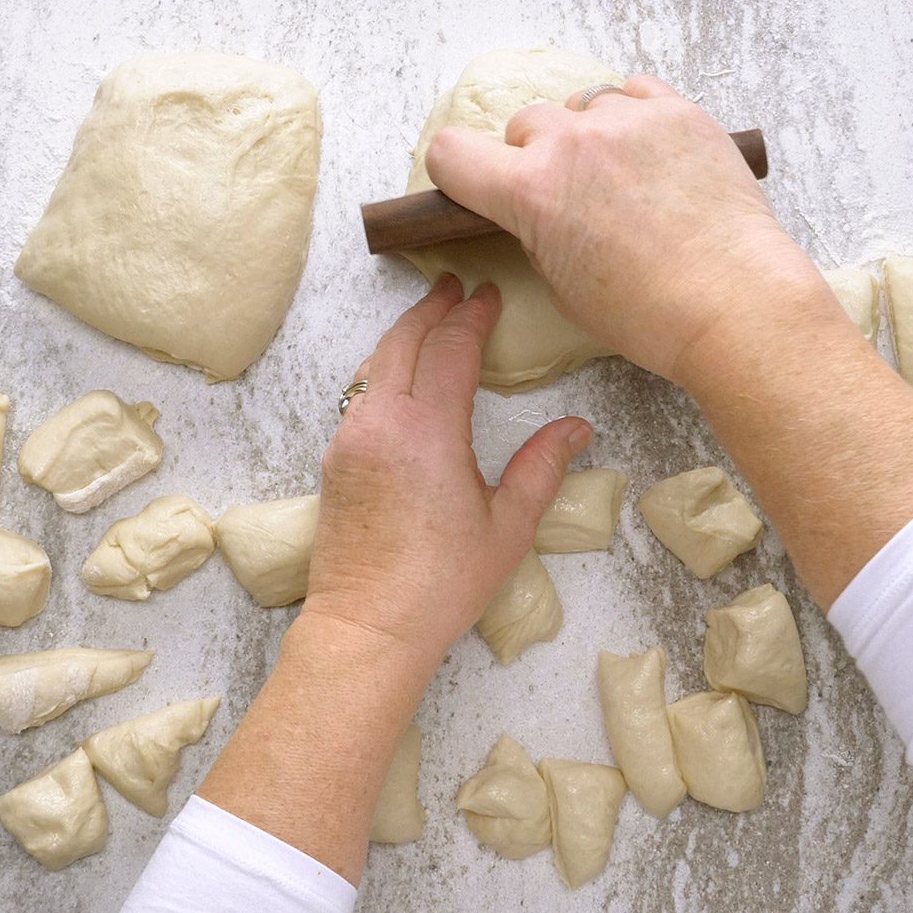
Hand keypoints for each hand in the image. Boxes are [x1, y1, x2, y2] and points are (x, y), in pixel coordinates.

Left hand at [301, 275, 592, 674]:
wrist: (368, 626)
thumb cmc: (442, 583)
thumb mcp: (508, 527)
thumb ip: (542, 467)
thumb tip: (576, 428)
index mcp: (427, 430)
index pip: (451, 349)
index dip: (473, 316)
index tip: (490, 295)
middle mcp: (381, 422)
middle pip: (404, 341)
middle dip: (432, 308)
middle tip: (456, 287)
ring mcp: (350, 438)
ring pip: (375, 363)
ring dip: (404, 333)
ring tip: (430, 316)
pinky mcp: (336, 459)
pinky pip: (360, 393)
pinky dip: (383, 366)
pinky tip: (401, 371)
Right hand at [423, 75, 818, 384]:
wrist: (734, 301)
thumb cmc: (650, 312)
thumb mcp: (563, 286)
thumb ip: (537, 231)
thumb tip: (540, 209)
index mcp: (530, 191)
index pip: (452, 152)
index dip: (456, 169)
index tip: (475, 182)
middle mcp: (572, 143)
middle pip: (524, 124)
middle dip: (535, 156)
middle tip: (569, 195)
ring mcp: (628, 120)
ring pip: (583, 106)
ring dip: (590, 135)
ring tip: (624, 179)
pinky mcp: (678, 111)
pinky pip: (635, 92)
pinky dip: (634, 116)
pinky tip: (651, 155)